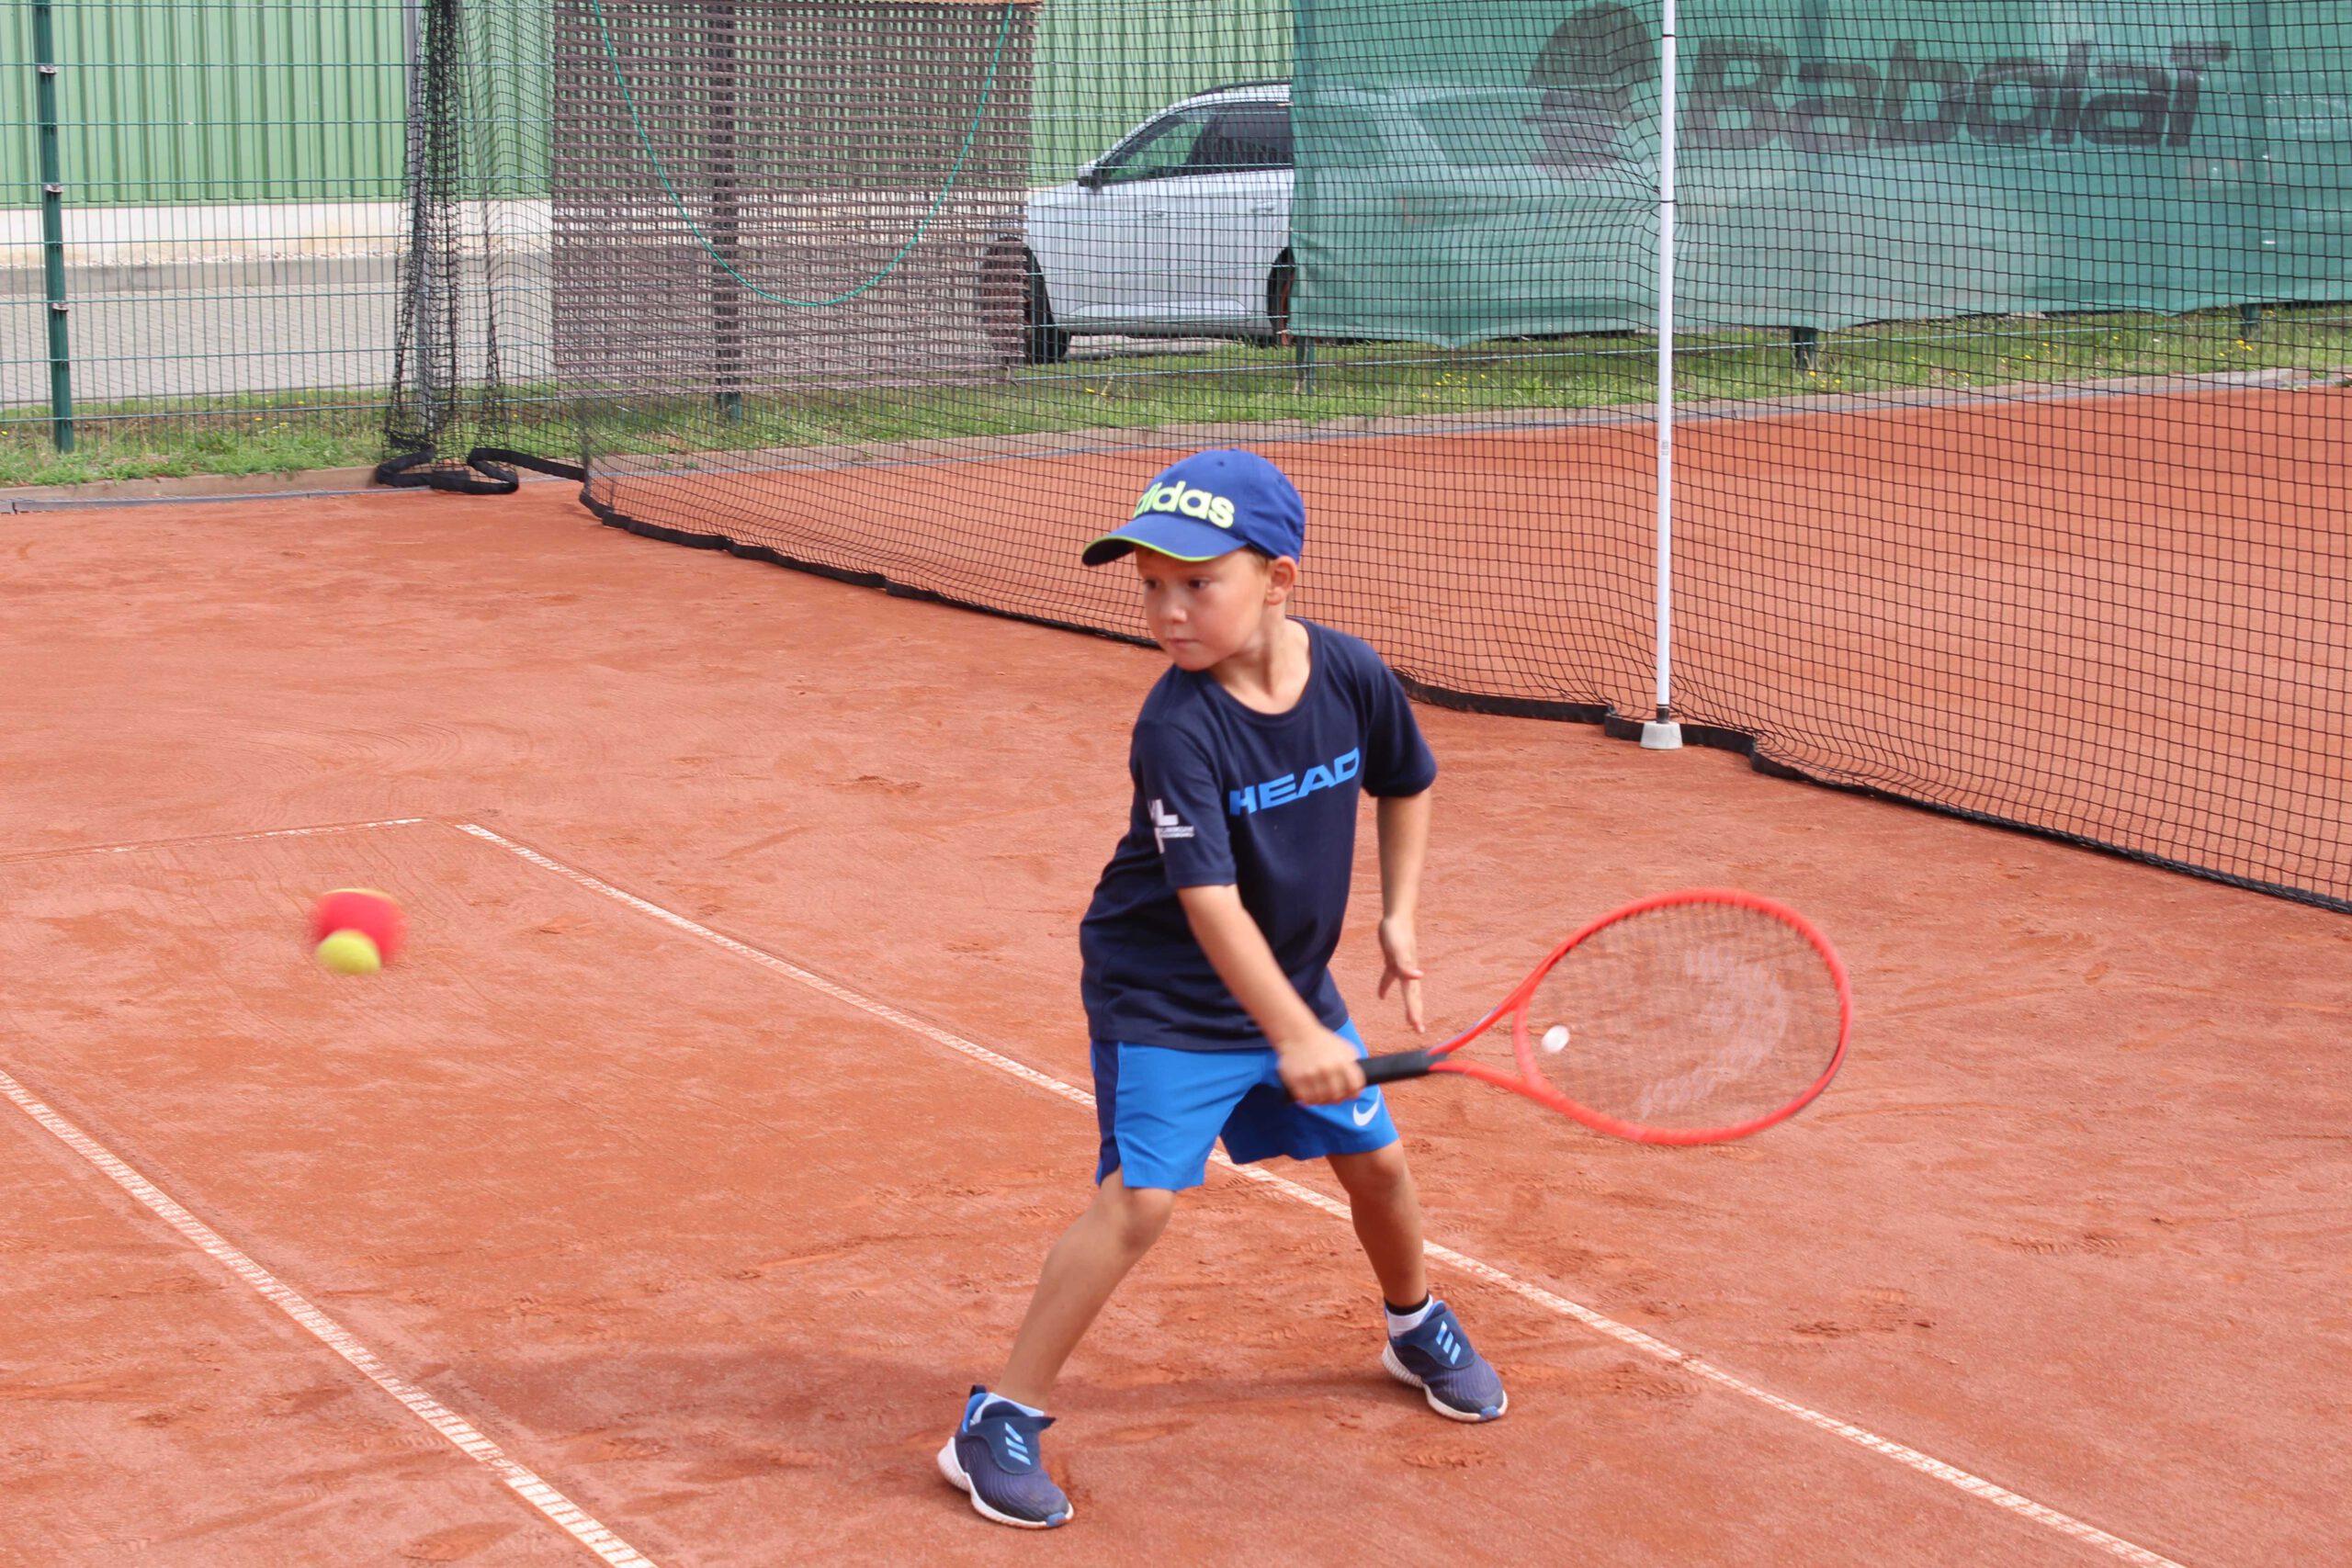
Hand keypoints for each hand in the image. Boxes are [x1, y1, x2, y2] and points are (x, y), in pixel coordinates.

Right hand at [1278, 1025, 1367, 1104]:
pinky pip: (1307, 1098)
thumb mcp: (1344, 1048)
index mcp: (1342, 1061)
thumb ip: (1353, 1065)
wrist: (1298, 1033)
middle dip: (1338, 1098)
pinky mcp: (1297, 1079)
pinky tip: (1311, 1097)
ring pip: (1322, 1099)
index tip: (1350, 1094)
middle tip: (1334, 1097)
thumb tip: (1358, 1086)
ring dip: (1323, 1101)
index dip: (1354, 1092)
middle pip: (1338, 1096)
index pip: (1355, 1086)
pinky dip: (1310, 1100)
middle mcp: (1328, 1069)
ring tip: (1322, 1098)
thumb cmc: (1324, 1042)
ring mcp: (1312, 1075)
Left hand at [1377, 915, 1425, 1033]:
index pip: (1412, 998)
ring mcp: (1401, 967)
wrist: (1397, 916)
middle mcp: (1408, 973)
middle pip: (1413, 998)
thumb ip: (1406, 965)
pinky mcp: (1393, 961)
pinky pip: (1390, 978)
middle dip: (1416, 1014)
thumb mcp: (1398, 949)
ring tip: (1410, 1021)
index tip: (1418, 1028)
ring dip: (1409, 1006)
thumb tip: (1419, 977)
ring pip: (1406, 991)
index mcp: (1409, 973)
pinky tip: (1381, 997)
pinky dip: (1386, 987)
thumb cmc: (1396, 932)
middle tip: (1420, 1031)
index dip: (1415, 1013)